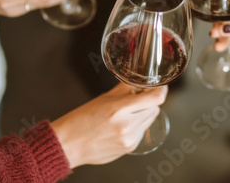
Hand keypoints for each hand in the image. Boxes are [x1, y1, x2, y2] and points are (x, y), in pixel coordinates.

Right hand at [51, 83, 167, 167]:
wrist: (68, 145)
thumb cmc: (80, 120)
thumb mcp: (103, 99)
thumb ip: (125, 89)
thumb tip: (139, 82)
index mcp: (119, 110)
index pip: (154, 99)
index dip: (161, 91)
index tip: (161, 87)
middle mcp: (127, 126)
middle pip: (154, 108)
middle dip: (148, 102)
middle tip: (137, 98)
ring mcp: (129, 139)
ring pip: (149, 120)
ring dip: (143, 114)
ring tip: (124, 113)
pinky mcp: (129, 148)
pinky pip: (141, 132)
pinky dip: (137, 126)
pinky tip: (121, 125)